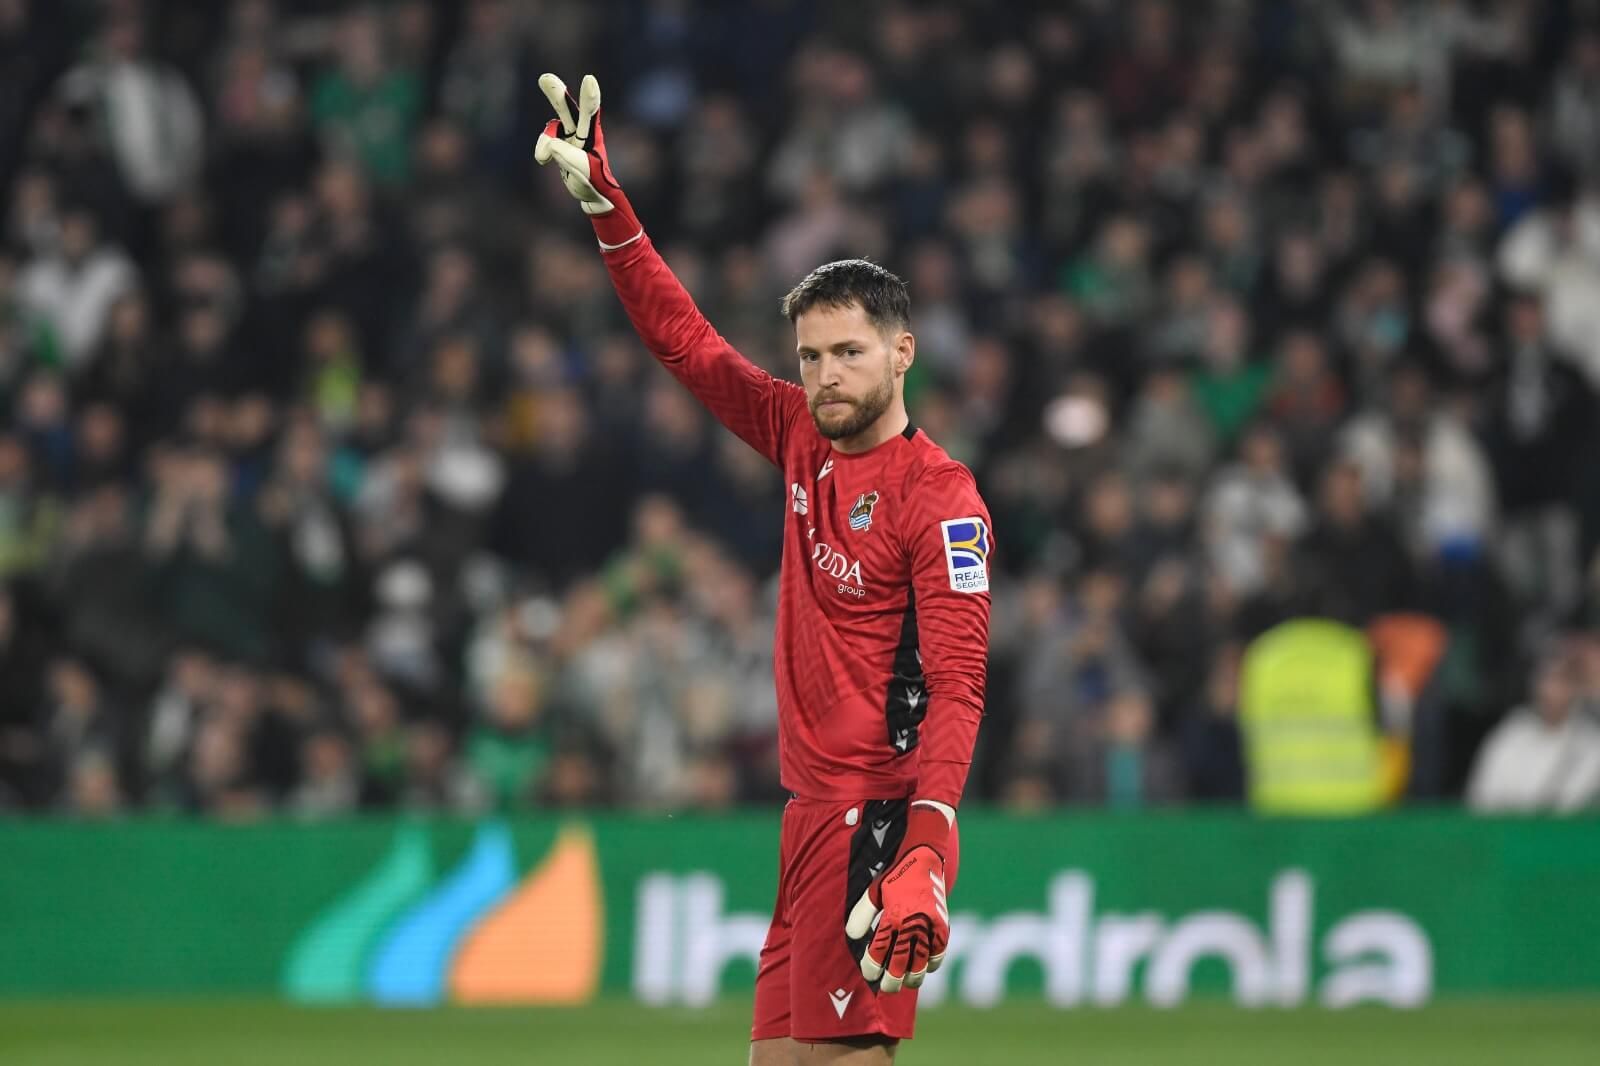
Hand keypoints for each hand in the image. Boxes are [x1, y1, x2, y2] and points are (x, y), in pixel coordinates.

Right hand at [534, 73, 641, 245]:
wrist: (593, 194)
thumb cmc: (595, 181)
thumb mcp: (583, 169)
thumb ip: (566, 154)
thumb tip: (549, 144)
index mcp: (593, 134)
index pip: (591, 112)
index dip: (589, 97)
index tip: (589, 79)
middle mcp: (580, 130)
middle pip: (566, 108)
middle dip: (556, 94)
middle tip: (545, 79)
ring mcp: (568, 136)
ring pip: (552, 126)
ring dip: (545, 141)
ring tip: (544, 159)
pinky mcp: (558, 144)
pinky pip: (544, 142)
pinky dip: (542, 151)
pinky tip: (544, 161)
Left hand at [844, 808, 950, 992]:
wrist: (924, 856)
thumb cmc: (895, 874)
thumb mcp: (873, 891)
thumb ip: (861, 914)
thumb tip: (852, 937)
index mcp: (893, 916)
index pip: (880, 951)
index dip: (873, 967)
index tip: (869, 975)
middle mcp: (912, 924)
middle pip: (901, 962)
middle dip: (893, 979)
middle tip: (887, 988)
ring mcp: (930, 926)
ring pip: (922, 961)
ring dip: (914, 976)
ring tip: (907, 983)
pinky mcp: (943, 924)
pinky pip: (940, 950)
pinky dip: (933, 962)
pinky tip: (926, 968)